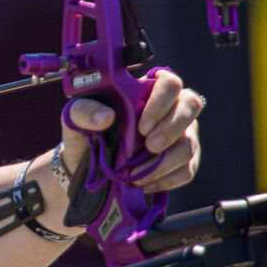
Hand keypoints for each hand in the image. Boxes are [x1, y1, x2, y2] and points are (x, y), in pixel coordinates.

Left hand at [60, 69, 203, 193]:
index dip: (161, 101)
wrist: (85, 168)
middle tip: (149, 146)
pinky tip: (145, 183)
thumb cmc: (85, 134)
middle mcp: (170, 109)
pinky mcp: (183, 161)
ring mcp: (180, 134)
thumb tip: (106, 116)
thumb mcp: (75, 119)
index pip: (169, 82)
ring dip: (165, 162)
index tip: (142, 126)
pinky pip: (187, 170)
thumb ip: (84, 111)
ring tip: (137, 174)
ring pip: (189, 144)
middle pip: (191, 105)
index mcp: (146, 91)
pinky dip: (167, 180)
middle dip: (171, 128)